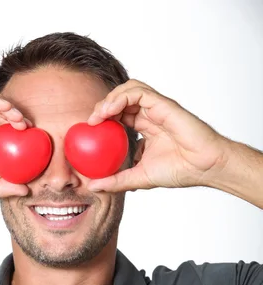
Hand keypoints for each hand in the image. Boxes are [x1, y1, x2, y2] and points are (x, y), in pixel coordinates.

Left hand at [86, 79, 228, 192]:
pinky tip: (109, 110)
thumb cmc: (179, 170)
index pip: (118, 117)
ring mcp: (156, 108)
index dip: (102, 120)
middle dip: (102, 108)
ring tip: (98, 116)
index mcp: (145, 129)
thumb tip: (93, 187)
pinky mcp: (163, 103)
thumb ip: (116, 181)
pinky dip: (121, 97)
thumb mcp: (139, 178)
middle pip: (120, 101)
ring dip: (109, 99)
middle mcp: (150, 115)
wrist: (203, 167)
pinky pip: (138, 91)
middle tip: (90, 123)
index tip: (88, 133)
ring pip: (128, 90)